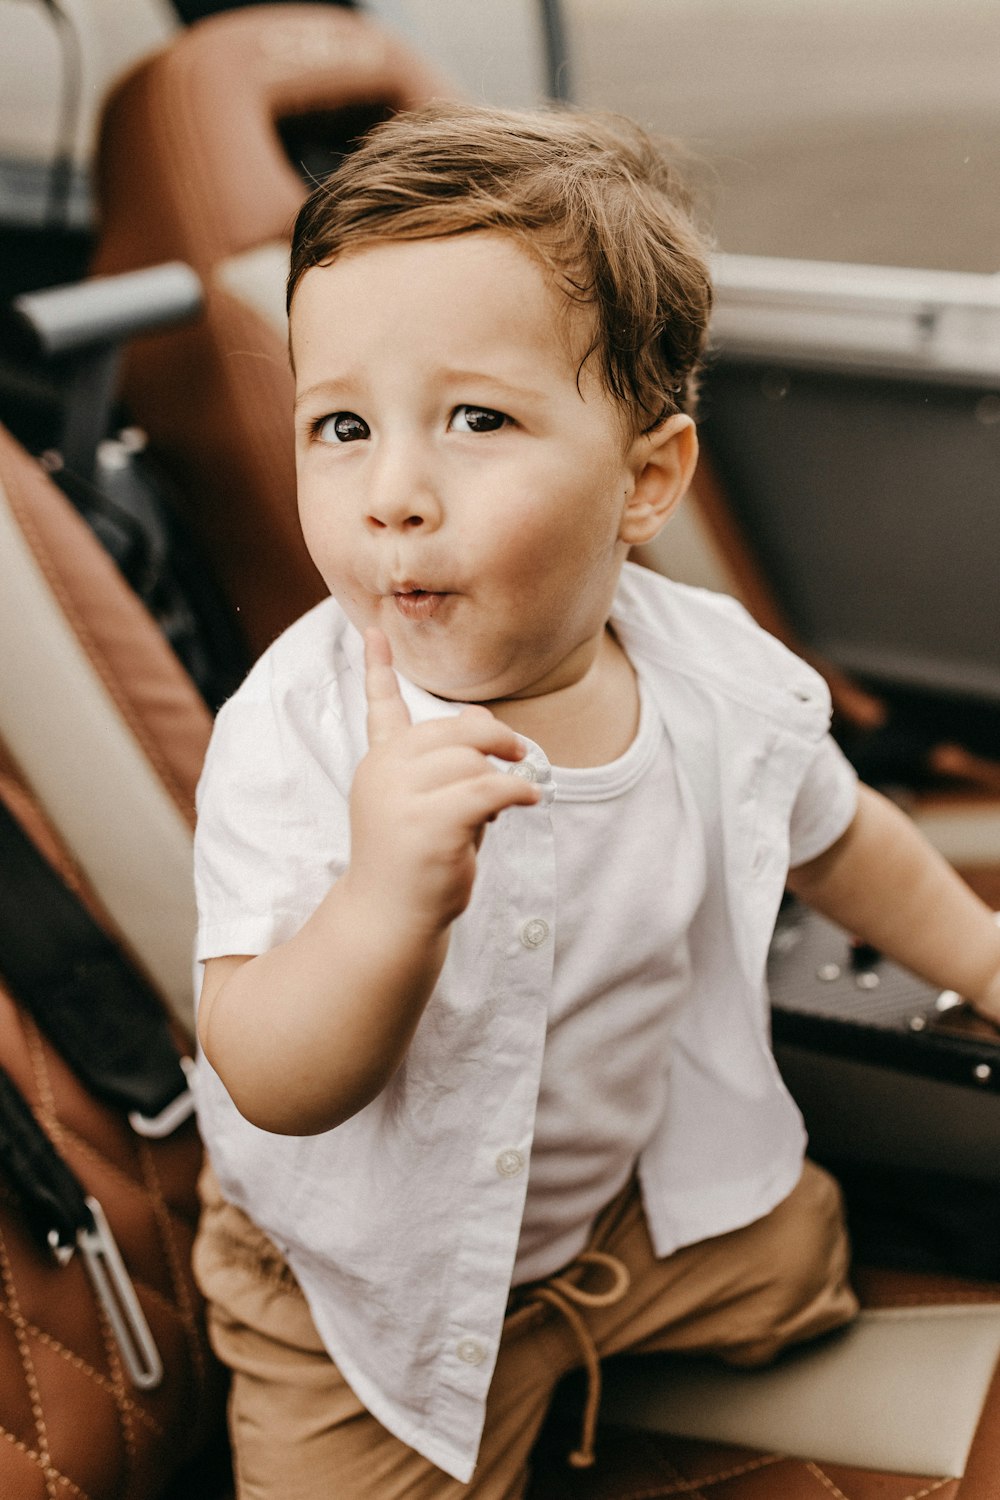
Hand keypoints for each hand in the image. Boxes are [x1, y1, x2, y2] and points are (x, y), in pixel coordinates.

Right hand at [345, 629, 539, 932]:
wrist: (389, 918)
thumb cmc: (415, 861)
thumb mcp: (430, 802)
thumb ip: (449, 761)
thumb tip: (483, 721)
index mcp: (380, 763)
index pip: (380, 707)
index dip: (378, 668)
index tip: (376, 628)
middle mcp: (384, 772)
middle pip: (453, 731)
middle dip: (493, 739)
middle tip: (519, 755)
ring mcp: (401, 797)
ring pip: (473, 760)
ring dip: (503, 777)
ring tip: (505, 802)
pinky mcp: (428, 824)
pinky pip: (490, 789)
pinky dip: (518, 791)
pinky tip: (530, 799)